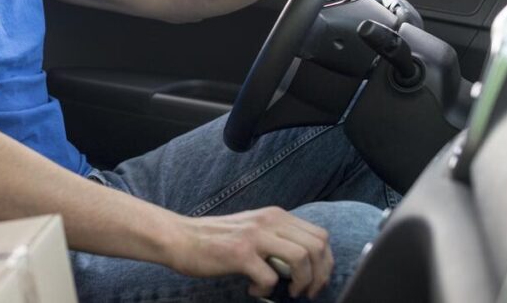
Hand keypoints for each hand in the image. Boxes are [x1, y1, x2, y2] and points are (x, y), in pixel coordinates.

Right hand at [163, 207, 332, 298]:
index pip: (320, 235)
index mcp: (274, 215)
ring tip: (287, 291)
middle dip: (319, 275)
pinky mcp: (239, 254)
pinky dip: (266, 290)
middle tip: (306, 291)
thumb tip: (305, 263)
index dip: (325, 262)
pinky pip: (270, 278)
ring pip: (301, 258)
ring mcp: (254, 236)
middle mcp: (268, 221)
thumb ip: (277, 237)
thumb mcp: (253, 229)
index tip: (316, 279)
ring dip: (301, 282)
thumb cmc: (216, 239)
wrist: (180, 237)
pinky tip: (254, 289)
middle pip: (317, 246)